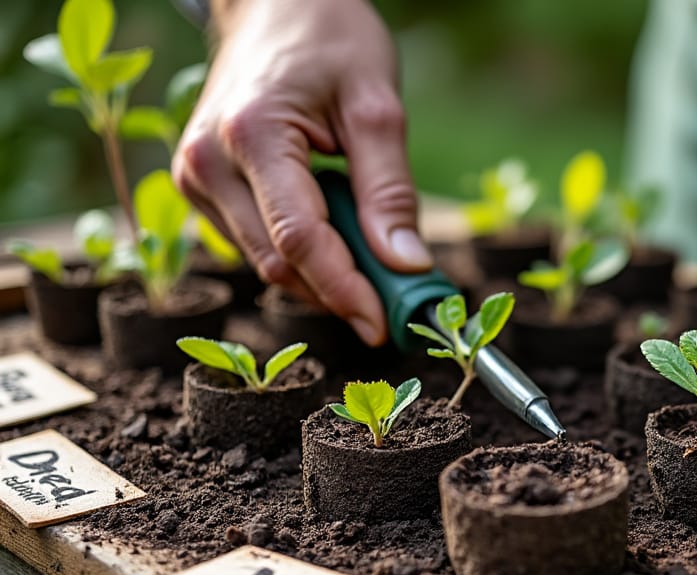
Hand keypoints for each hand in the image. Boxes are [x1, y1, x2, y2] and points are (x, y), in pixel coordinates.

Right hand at [173, 0, 428, 344]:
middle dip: (341, 291)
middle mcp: (207, 162)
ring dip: (323, 276)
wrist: (275, 4)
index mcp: (251, 135)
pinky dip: (302, 255)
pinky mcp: (200, 187)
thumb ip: (390, 191)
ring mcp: (195, 177)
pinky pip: (255, 244)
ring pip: (265, 262)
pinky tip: (338, 235)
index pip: (299, 240)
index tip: (385, 324)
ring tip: (375, 261)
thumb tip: (406, 265)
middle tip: (398, 304)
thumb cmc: (331, 42)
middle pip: (279, 261)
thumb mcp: (377, 108)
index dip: (345, 290)